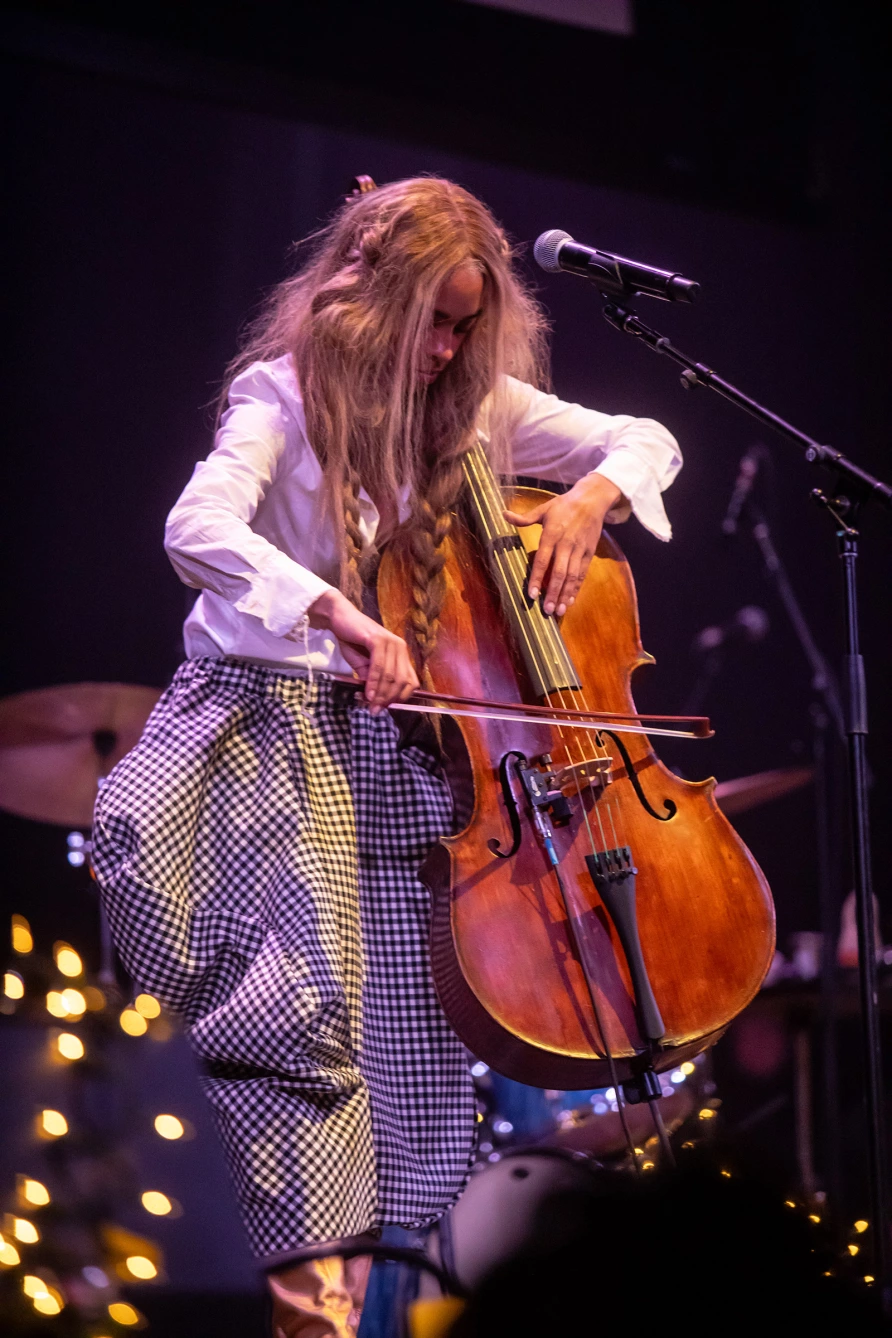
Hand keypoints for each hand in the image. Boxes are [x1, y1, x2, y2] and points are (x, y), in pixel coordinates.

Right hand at [307, 589, 418, 711]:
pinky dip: (373, 682)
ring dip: (381, 694)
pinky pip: (379, 666)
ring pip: (391, 676)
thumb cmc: (352, 641)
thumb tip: (375, 701)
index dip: (400, 699)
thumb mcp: (363, 666)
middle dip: (389, 699)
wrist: (339, 619)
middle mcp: (400, 647)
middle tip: (375, 711)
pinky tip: (367, 693)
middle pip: (402, 681)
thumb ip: (371, 680)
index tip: (385, 709)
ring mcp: (391, 642)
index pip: (411, 682)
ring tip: (371, 705)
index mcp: (401, 654)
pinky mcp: (378, 640)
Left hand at [503, 474, 622, 616]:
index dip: (536, 578)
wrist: (592, 500)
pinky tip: (570, 600)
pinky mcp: (589, 553)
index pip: (542, 560)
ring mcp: (579, 550)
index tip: (531, 594)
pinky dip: (576, 588)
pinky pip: (582, 573)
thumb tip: (504, 515)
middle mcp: (566, 544)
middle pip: (559, 572)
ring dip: (565, 594)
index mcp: (552, 534)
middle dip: (552, 592)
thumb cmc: (564, 505)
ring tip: (559, 610)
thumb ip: (524, 517)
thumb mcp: (544, 508)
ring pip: (572, 576)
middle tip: (547, 610)